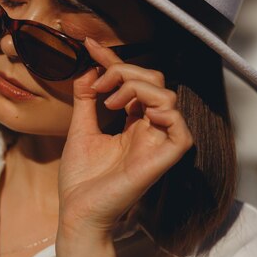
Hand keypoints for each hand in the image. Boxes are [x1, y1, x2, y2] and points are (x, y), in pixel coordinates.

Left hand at [57, 37, 193, 239]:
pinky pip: (180, 130)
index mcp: (131, 124)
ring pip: (169, 98)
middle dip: (126, 72)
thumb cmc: (80, 179)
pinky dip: (164, 112)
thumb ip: (86, 100)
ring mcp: (156, 144)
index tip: (89, 44)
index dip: (114, 60)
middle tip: (99, 85)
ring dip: (138, 87)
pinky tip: (137, 111)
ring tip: (112, 101)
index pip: (132, 83)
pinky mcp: (162, 160)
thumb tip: (88, 69)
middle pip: (156, 83)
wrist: (77, 212)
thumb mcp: (80, 130)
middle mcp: (148, 130)